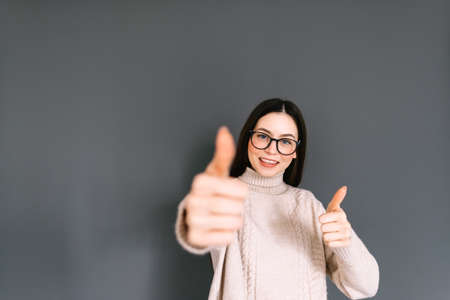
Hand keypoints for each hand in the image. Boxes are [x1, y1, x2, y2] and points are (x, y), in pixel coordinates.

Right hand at [185, 126, 248, 247]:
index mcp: (200, 181)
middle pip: (238, 207)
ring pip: (234, 223)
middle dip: (237, 207)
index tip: (231, 192)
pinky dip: (227, 234)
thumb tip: (224, 131)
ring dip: (234, 221)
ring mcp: (193, 220)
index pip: (241, 190)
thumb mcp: (218, 171)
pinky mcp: (196, 238)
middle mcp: (193, 200)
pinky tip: (218, 227)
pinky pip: (227, 238)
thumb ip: (223, 153)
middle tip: (227, 205)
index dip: (240, 192)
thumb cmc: (211, 191)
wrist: (197, 215)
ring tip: (223, 215)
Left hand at [319, 186, 351, 247]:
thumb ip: (338, 197)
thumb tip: (344, 187)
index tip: (322, 219)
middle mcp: (345, 224)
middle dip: (323, 228)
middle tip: (328, 227)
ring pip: (326, 236)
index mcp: (341, 215)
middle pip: (324, 228)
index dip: (322, 219)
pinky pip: (330, 244)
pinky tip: (332, 239)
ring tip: (330, 232)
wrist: (343, 233)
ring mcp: (346, 234)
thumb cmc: (334, 218)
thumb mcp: (334, 208)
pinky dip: (328, 242)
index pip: (325, 218)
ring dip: (325, 235)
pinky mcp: (346, 243)